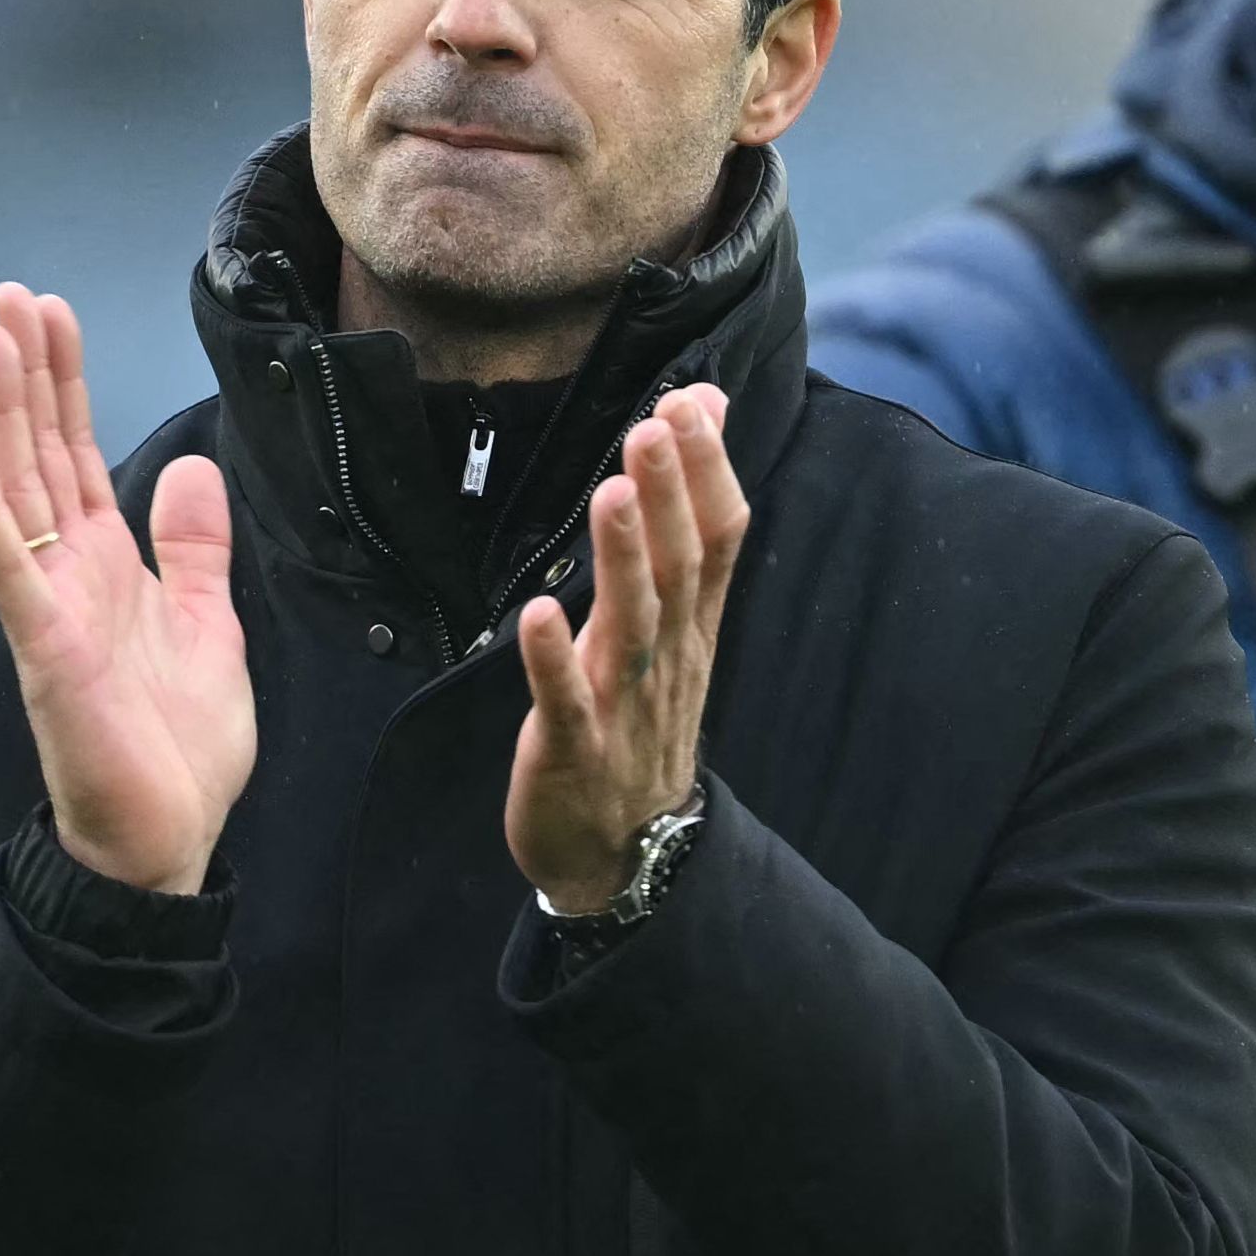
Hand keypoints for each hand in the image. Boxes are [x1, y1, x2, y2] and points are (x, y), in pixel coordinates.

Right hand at [0, 284, 253, 895]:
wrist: (167, 839)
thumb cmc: (178, 748)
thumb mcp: (208, 625)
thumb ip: (193, 547)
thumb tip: (188, 467)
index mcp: (105, 563)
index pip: (75, 451)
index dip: (64, 381)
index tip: (51, 313)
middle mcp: (65, 572)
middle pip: (38, 452)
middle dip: (26, 373)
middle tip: (10, 294)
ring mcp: (46, 606)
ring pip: (15, 490)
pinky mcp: (42, 647)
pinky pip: (7, 565)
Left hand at [507, 385, 746, 911]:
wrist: (630, 854)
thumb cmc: (642, 722)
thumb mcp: (675, 628)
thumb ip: (687, 530)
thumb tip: (706, 418)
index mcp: (692, 629)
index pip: (718, 539)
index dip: (709, 471)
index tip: (693, 401)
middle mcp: (668, 660)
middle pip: (680, 569)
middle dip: (670, 495)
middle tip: (658, 423)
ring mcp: (623, 707)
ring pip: (632, 625)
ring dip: (621, 558)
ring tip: (610, 491)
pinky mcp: (573, 751)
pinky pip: (565, 701)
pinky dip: (554, 659)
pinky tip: (537, 614)